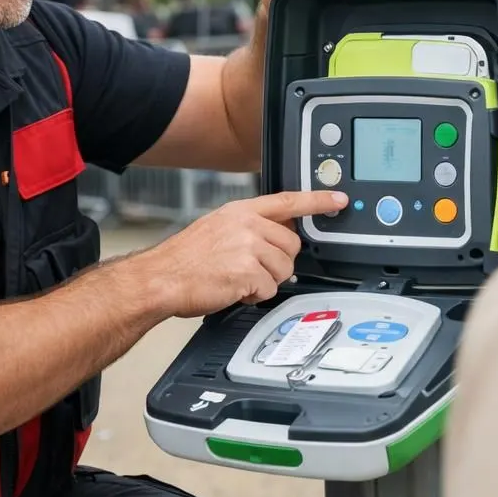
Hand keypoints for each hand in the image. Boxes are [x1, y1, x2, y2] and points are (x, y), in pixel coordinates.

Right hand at [131, 191, 348, 317]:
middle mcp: (246, 224)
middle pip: (292, 244)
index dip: (317, 201)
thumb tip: (277, 235)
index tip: (338, 200)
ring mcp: (248, 246)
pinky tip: (233, 290)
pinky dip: (254, 295)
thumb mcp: (217, 229)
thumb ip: (248, 227)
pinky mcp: (247, 271)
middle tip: (251, 269)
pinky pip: (270, 289)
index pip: (288, 200)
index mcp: (240, 210)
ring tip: (237, 279)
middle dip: (278, 262)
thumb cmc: (183, 260)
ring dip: (265, 281)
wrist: (159, 278)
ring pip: (284, 269)